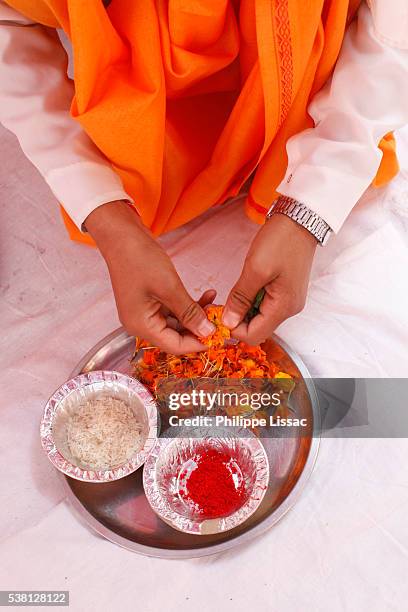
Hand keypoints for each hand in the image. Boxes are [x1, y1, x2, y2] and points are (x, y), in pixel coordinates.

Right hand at [85, 201, 214, 352]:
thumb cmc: (139, 259)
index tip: (220, 336)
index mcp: (141, 326)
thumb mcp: (169, 287)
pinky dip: (188, 304)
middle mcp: (141, 324)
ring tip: (214, 302)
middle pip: (176, 336)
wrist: (122, 236)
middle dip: (199, 328)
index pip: (175, 346)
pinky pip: (173, 310)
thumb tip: (207, 332)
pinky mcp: (150, 301)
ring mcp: (145, 312)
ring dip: (196, 314)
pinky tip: (205, 295)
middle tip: (220, 318)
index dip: (198, 343)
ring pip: (177, 323)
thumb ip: (189, 313)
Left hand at [222, 214, 316, 343]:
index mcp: (284, 307)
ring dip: (243, 310)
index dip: (233, 329)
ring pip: (260, 318)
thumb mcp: (255, 268)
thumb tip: (228, 322)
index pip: (254, 336)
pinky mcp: (285, 292)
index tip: (219, 314)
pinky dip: (251, 302)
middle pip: (258, 329)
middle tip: (223, 303)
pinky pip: (265, 306)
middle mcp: (289, 309)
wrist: (300, 220)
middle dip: (238, 321)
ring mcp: (289, 301)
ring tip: (233, 293)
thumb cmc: (280, 240)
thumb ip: (241, 298)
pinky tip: (244, 288)